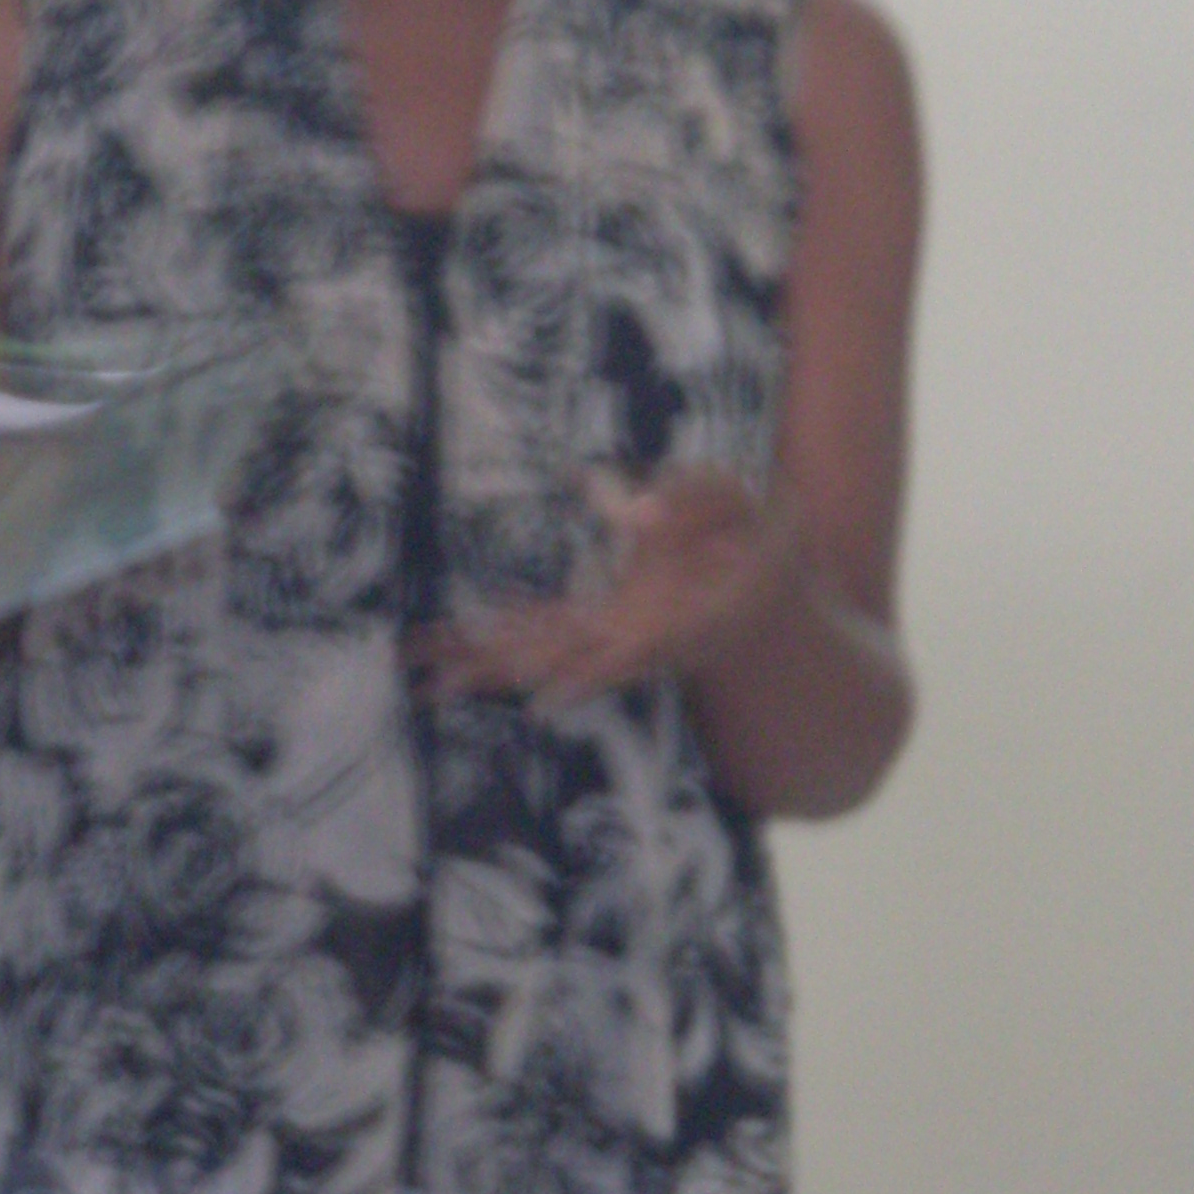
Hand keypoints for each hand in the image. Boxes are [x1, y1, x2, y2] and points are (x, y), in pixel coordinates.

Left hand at [410, 465, 796, 713]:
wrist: (770, 593)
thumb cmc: (756, 537)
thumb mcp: (737, 502)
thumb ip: (691, 498)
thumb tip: (629, 506)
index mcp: (675, 620)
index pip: (621, 652)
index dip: (583, 674)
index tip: (537, 695)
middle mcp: (634, 641)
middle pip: (556, 662)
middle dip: (497, 672)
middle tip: (433, 687)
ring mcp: (614, 639)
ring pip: (540, 655)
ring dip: (484, 665)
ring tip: (424, 680)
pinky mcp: (603, 626)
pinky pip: (544, 634)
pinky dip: (502, 639)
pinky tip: (458, 652)